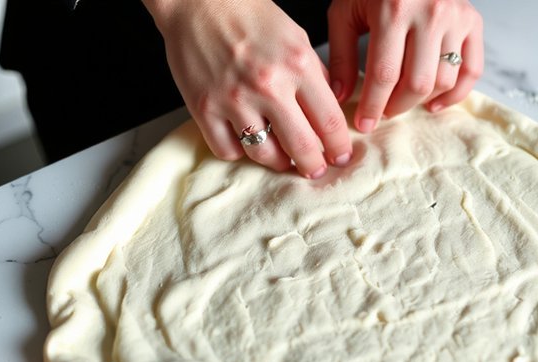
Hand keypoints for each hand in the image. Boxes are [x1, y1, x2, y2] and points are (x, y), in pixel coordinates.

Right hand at [145, 0, 351, 178]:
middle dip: (313, 165)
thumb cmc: (246, 13)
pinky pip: (227, 150)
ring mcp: (234, 100)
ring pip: (264, 154)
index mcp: (297, 64)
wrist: (197, 1)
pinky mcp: (204, 109)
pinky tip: (246, 142)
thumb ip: (314, 74)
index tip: (340, 156)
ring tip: (283, 159)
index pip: (330, 121)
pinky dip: (239, 152)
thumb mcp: (294, 36)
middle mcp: (268, 86)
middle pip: (301, 146)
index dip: (339, 146)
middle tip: (315, 169)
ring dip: (278, 162)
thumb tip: (329, 109)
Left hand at [327, 0, 483, 131]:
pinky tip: (434, 104)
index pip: (384, 75)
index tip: (364, 124)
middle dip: (396, 107)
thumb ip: (340, 55)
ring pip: (443, 80)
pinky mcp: (473, 21)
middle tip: (382, 112)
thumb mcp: (345, 12)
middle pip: (417, 83)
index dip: (373, 106)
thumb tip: (340, 96)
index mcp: (393, 11)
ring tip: (402, 102)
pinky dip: (456, 94)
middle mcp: (430, 14)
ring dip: (421, 101)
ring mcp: (455, 18)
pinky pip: (472, 70)